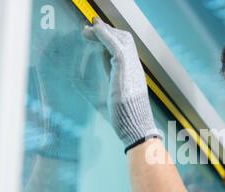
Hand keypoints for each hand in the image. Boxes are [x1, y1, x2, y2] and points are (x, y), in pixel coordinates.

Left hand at [83, 18, 160, 151]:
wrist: (137, 128)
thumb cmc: (127, 119)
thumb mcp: (118, 96)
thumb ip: (114, 80)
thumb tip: (106, 70)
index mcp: (133, 74)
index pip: (125, 48)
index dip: (111, 38)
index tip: (96, 35)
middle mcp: (134, 68)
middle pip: (124, 39)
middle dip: (107, 31)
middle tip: (89, 29)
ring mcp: (131, 68)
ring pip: (121, 40)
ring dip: (102, 31)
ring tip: (87, 30)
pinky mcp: (124, 70)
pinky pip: (115, 47)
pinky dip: (105, 36)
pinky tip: (94, 32)